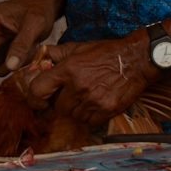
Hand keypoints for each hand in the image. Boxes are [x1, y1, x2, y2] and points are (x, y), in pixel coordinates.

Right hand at [0, 0, 62, 73]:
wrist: (47, 5)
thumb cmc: (38, 8)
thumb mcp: (34, 24)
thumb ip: (22, 45)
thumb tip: (9, 66)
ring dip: (6, 64)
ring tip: (28, 52)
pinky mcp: (2, 50)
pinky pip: (1, 64)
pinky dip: (13, 64)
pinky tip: (28, 53)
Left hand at [26, 34, 161, 125]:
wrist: (136, 59)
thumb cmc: (106, 52)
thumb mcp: (79, 48)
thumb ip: (56, 53)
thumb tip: (37, 55)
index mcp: (68, 69)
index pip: (39, 89)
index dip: (34, 99)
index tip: (38, 102)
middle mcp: (78, 86)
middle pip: (58, 107)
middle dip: (63, 103)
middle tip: (73, 95)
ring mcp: (93, 100)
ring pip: (74, 116)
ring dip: (78, 110)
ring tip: (88, 97)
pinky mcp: (107, 110)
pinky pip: (91, 122)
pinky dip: (92, 117)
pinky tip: (98, 104)